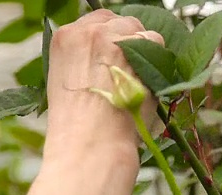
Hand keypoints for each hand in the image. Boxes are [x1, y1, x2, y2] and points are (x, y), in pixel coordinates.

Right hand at [21, 10, 163, 194]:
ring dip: (145, 55)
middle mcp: (86, 32)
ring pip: (140, 32)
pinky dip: (158, 64)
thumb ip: (84, 64)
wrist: (90, 146)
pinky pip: (155, 43)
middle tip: (131, 75)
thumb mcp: (66, 87)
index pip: (96, 21)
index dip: (111, 39)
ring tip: (137, 85)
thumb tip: (107, 60)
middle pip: (121, 22)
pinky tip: (146, 86)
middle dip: (130, 45)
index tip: (117, 58)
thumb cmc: (77, 131)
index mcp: (63, 39)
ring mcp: (111, 37)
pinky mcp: (135, 46)